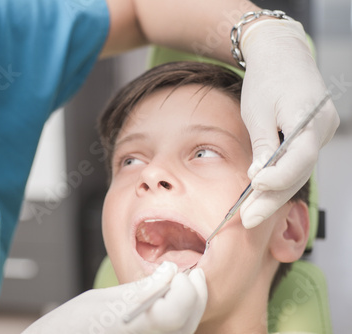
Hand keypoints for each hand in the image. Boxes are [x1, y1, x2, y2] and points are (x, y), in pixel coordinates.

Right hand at [22, 262, 206, 333]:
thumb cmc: (65, 328)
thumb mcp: (102, 301)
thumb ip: (140, 290)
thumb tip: (168, 273)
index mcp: (135, 328)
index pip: (177, 310)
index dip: (184, 288)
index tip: (176, 269)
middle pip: (187, 323)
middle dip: (194, 296)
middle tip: (191, 274)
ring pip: (184, 332)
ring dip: (189, 307)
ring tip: (181, 286)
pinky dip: (178, 320)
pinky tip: (169, 304)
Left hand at [238, 18, 339, 228]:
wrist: (281, 55)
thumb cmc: (266, 79)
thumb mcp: (257, 111)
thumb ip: (263, 145)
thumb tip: (260, 177)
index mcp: (310, 116)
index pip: (299, 157)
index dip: (277, 177)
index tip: (253, 188)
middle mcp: (322, 128)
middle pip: (299, 171)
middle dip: (272, 198)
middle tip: (248, 220)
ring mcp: (321, 132)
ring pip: (299, 170)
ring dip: (275, 193)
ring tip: (251, 214)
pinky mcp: (313, 135)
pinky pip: (298, 162)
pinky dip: (280, 178)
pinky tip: (263, 195)